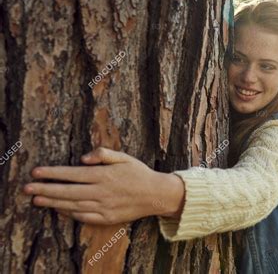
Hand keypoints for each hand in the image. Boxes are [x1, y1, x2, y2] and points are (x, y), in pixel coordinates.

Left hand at [23, 147, 184, 224]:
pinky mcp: (107, 218)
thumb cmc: (139, 173)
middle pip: (67, 191)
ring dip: (52, 203)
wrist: (156, 194)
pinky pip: (83, 217)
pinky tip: (59, 210)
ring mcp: (103, 207)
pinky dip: (69, 214)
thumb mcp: (124, 157)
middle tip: (26, 189)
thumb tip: (83, 158)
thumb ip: (103, 154)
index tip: (36, 172)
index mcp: (104, 175)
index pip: (72, 173)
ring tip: (36, 200)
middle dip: (45, 190)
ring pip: (72, 205)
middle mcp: (101, 192)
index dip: (52, 173)